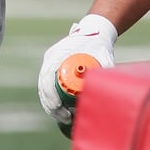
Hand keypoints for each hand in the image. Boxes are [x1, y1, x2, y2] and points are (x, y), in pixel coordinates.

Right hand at [37, 14, 117, 128]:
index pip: (47, 79)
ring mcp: (51, 65)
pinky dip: (55, 100)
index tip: (60, 108)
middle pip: (43, 87)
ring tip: (66, 117)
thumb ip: (105, 66)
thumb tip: (106, 84)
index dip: (51, 96)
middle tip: (66, 118)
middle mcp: (50, 60)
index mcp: (56, 55)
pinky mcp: (55, 70)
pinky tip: (65, 110)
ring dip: (52, 105)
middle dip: (52, 105)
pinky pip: (49, 88)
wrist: (95, 31)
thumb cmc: (97, 42)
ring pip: (45, 90)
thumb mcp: (102, 53)